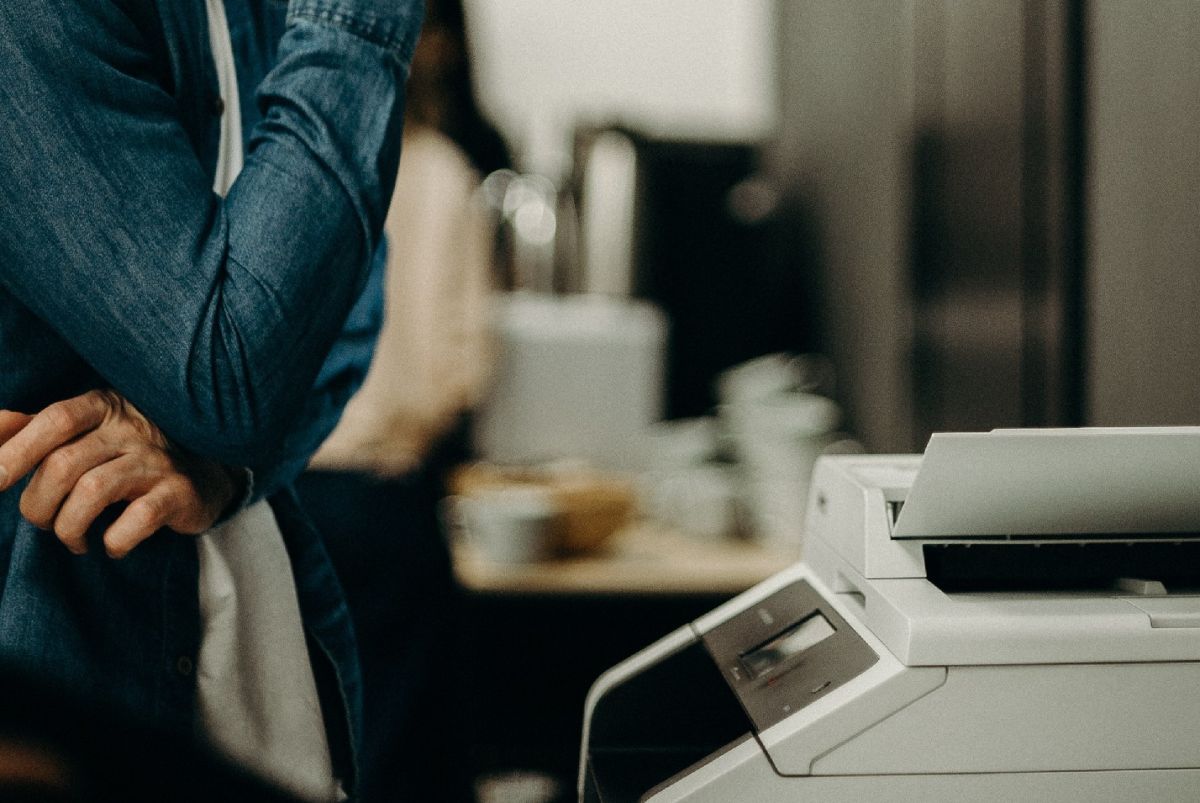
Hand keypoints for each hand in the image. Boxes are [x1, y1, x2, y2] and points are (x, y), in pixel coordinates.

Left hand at [0, 389, 240, 557]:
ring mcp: (158, 460)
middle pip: (64, 463)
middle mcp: (132, 428)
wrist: (206, 474)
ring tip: (73, 540)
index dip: (18, 450)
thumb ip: (36, 429)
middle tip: (42, 523)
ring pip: (94, 490)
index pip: (55, 420)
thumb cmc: (130, 454)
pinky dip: (115, 540)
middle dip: (38, 504)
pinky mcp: (180, 492)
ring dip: (69, 527)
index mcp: (103, 407)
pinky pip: (138, 518)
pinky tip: (111, 546)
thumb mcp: (86, 432)